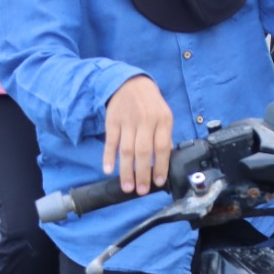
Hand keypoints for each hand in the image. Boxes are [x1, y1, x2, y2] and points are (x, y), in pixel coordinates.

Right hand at [102, 75, 173, 195]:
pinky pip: (110, 142)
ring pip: (126, 150)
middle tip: (140, 191)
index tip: (158, 182)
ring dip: (126, 171)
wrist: (130, 83)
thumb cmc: (151, 104)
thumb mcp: (164, 115)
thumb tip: (165, 160)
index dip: (160, 166)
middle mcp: (146, 121)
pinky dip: (108, 156)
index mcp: (163, 120)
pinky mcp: (113, 121)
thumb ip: (165, 137)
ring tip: (127, 186)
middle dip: (142, 174)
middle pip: (143, 152)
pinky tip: (108, 170)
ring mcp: (128, 121)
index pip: (162, 147)